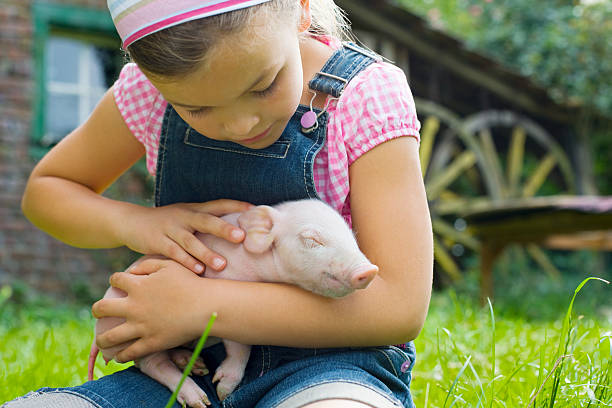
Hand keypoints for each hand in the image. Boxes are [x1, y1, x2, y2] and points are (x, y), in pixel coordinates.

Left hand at [92, 260, 211, 361]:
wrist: (206, 306)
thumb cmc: (191, 283)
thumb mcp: (169, 265)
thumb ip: (148, 265)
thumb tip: (132, 270)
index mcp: (138, 286)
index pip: (115, 280)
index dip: (115, 280)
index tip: (118, 284)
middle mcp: (134, 307)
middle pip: (101, 308)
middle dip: (97, 310)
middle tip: (99, 312)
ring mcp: (141, 327)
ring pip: (109, 337)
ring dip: (101, 339)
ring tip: (101, 340)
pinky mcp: (151, 343)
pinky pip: (129, 353)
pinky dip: (121, 356)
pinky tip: (119, 356)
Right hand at [117, 199, 251, 273]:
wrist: (131, 222)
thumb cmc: (167, 223)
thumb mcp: (186, 216)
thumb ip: (206, 222)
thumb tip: (237, 232)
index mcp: (194, 208)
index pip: (218, 204)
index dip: (235, 205)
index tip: (254, 210)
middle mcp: (184, 216)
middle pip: (206, 220)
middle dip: (224, 229)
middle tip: (241, 237)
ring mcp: (170, 228)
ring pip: (190, 241)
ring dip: (206, 253)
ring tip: (222, 264)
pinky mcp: (157, 242)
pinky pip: (173, 253)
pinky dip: (186, 262)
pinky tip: (198, 271)